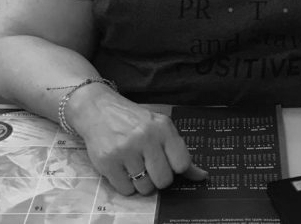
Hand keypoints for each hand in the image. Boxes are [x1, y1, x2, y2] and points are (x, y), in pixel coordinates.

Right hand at [68, 87, 207, 194]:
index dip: (175, 168)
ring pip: (145, 188)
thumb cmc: (134, 121)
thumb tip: (202, 176)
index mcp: (163, 127)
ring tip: (133, 164)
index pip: (182, 164)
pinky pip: (126, 190)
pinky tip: (121, 167)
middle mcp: (146, 136)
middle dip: (157, 178)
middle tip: (148, 164)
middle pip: (164, 180)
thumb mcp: (159, 128)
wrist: (98, 109)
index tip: (167, 162)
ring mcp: (126, 149)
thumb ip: (180, 152)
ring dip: (140, 182)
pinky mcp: (108, 161)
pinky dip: (125, 184)